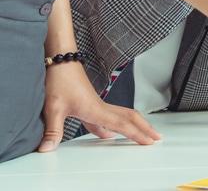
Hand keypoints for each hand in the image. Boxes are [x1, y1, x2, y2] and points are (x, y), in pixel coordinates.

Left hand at [40, 62, 160, 151]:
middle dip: (144, 128)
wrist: (61, 62)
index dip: (136, 134)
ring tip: (141, 134)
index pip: (122, 124)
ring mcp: (97, 105)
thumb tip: (48, 148)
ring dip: (133, 126)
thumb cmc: (60, 80)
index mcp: (96, 109)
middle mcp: (101, 107)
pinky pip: (107, 118)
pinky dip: (112, 127)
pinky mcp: (91, 104)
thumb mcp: (53, 108)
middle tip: (157, 137)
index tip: (149, 141)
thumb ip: (53, 130)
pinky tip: (108, 135)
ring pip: (121, 116)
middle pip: (130, 118)